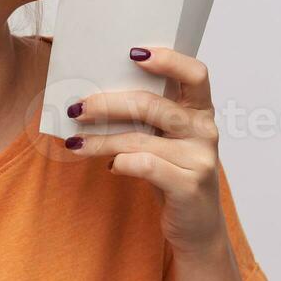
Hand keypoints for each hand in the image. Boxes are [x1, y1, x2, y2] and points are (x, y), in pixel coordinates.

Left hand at [63, 47, 225, 257]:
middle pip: (152, 104)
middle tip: (77, 108)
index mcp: (200, 111)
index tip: (133, 52)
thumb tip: (91, 94)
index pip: (195, 74)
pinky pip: (146, 165)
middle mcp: (205, 131)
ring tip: (75, 142)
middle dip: (107, 104)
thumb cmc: (172, 174)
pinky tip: (111, 167)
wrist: (196, 228)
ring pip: (140, 138)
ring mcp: (200, 159)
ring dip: (101, 139)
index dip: (168, 60)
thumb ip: (146, 117)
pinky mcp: (189, 186)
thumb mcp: (164, 140)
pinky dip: (122, 162)